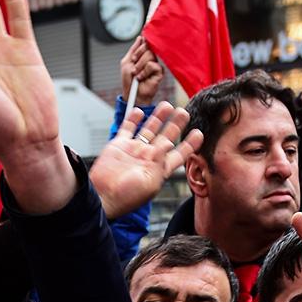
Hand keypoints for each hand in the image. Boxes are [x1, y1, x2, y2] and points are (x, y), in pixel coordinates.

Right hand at [90, 102, 201, 219]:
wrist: (102, 197)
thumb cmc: (125, 196)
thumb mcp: (150, 181)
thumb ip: (160, 160)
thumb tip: (167, 143)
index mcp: (159, 169)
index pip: (179, 154)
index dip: (190, 144)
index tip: (199, 133)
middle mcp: (148, 158)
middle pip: (166, 137)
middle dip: (176, 124)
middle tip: (184, 112)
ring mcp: (133, 151)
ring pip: (149, 129)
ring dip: (158, 117)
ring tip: (167, 105)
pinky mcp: (118, 146)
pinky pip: (127, 128)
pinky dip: (133, 119)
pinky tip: (140, 110)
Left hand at [119, 36, 162, 105]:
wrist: (132, 94)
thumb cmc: (129, 81)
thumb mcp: (126, 62)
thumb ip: (133, 49)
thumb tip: (140, 38)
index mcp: (143, 54)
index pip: (146, 42)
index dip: (142, 44)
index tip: (135, 53)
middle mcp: (151, 58)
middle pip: (148, 47)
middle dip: (137, 56)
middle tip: (133, 65)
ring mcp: (156, 64)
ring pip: (150, 55)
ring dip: (139, 65)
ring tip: (136, 74)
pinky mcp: (159, 72)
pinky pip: (152, 65)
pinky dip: (144, 72)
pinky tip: (142, 77)